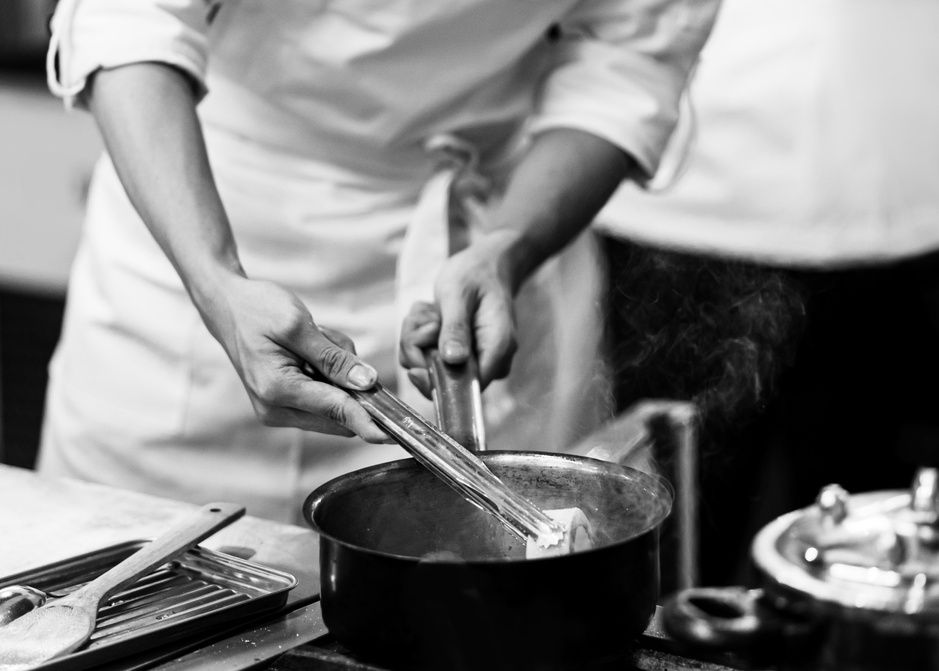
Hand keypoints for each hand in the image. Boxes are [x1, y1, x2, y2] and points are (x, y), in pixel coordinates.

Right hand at [203, 274, 389, 441]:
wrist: (227, 306)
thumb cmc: (257, 310)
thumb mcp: (298, 325)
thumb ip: (334, 358)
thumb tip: (367, 384)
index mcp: (278, 390)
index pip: (336, 411)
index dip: (369, 422)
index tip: (393, 435)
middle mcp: (276, 409)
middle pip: (339, 413)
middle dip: (347, 381)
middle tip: (327, 343)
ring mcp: (278, 410)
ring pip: (334, 403)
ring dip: (335, 373)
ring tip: (311, 341)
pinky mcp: (283, 404)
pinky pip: (323, 395)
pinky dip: (325, 372)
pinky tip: (307, 350)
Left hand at [399, 230, 519, 396]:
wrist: (486, 266)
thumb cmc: (476, 274)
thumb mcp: (459, 294)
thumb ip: (455, 328)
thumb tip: (453, 360)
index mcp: (498, 347)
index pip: (468, 386)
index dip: (437, 379)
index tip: (418, 354)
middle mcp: (490, 361)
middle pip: (444, 381)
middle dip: (421, 351)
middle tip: (424, 319)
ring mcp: (475, 361)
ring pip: (431, 369)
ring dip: (418, 340)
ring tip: (428, 312)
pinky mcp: (461, 358)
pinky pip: (430, 360)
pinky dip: (420, 339)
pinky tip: (429, 317)